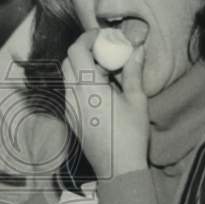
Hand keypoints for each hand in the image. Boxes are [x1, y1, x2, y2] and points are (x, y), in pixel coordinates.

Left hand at [61, 30, 148, 179]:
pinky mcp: (71, 119)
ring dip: (82, 66)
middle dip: (84, 50)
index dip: (87, 38)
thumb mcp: (137, 100)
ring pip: (67, 76)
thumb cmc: (130, 135)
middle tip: (105, 51)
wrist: (117, 168)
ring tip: (105, 70)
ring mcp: (69, 108)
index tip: (102, 36)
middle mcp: (73, 96)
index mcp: (88, 88)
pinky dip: (81, 82)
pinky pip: (70, 92)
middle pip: (68, 61)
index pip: (76, 51)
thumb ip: (134, 71)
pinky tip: (100, 89)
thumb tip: (137, 49)